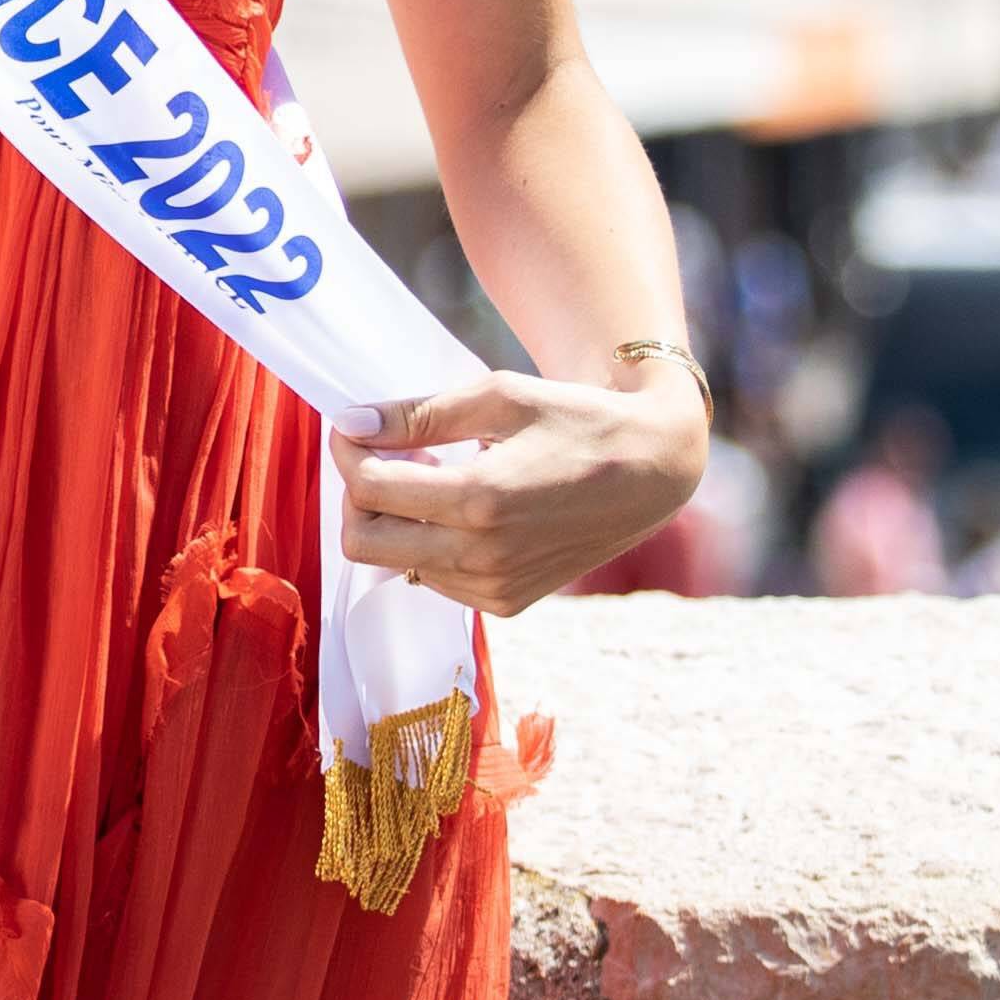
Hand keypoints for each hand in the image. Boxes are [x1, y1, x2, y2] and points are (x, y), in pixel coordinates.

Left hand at [333, 367, 709, 616]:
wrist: (652, 471)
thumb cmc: (578, 420)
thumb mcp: (500, 396)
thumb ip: (419, 414)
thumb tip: (351, 422)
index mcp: (480, 498)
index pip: (369, 488)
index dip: (347, 452)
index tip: (354, 426)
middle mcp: (483, 555)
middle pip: (363, 542)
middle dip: (357, 494)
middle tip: (384, 455)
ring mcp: (495, 587)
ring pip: (395, 562)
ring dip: (395, 519)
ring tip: (433, 475)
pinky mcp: (507, 603)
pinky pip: (434, 580)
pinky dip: (429, 544)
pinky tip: (462, 509)